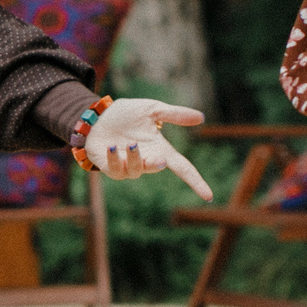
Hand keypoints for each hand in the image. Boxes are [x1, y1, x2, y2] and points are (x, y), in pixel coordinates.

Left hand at [83, 98, 214, 199]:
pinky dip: (114, 159)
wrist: (97, 117)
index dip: (196, 182)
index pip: (183, 168)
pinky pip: (115, 170)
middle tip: (160, 159)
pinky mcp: (111, 168)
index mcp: (160, 149)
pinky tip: (111, 146)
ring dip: (134, 158)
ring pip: (136, 170)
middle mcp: (146, 160)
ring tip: (131, 143)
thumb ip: (174, 114)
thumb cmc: (126, 114)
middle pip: (157, 168)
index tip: (208, 196)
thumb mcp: (152, 110)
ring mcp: (128, 166)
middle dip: (156, 165)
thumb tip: (201, 117)